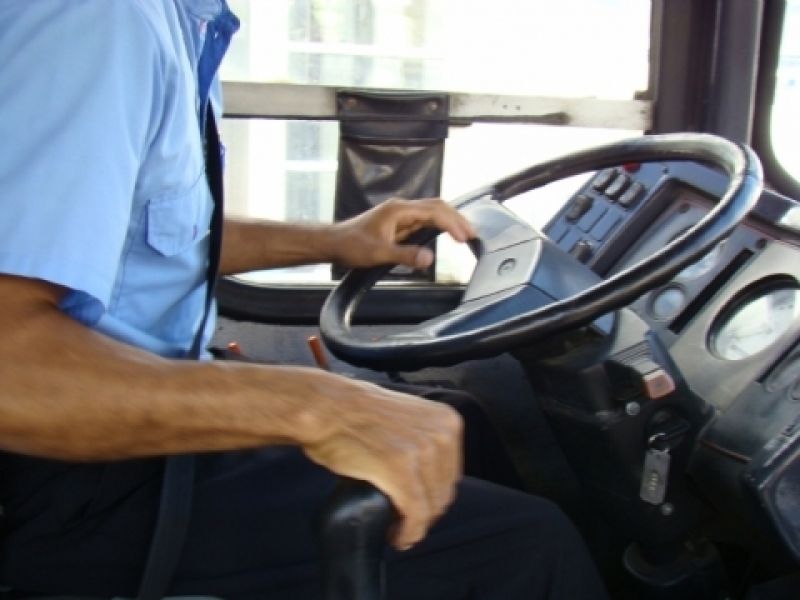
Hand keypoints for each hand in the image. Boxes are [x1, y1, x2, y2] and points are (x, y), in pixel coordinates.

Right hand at [300, 374, 463, 549]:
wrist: (326, 406)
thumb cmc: (356, 412)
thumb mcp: (407, 418)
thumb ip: (425, 440)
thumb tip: (429, 476)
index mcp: (447, 420)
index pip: (451, 474)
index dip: (433, 496)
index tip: (417, 507)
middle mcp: (441, 434)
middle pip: (443, 492)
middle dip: (425, 513)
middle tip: (404, 522)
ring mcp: (423, 451)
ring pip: (431, 507)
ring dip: (415, 526)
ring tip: (397, 530)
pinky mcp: (401, 470)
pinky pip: (415, 514)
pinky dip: (408, 532)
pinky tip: (396, 536)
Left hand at [328, 197, 476, 269]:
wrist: (333, 243)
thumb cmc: (351, 246)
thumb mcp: (378, 253)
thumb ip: (405, 255)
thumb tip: (429, 258)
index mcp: (399, 210)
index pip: (434, 212)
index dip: (452, 224)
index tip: (465, 238)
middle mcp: (402, 209)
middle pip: (437, 207)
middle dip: (456, 219)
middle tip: (473, 235)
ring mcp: (400, 215)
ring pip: (432, 213)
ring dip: (449, 222)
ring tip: (465, 235)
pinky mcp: (398, 224)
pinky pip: (424, 221)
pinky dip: (439, 227)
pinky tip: (446, 235)